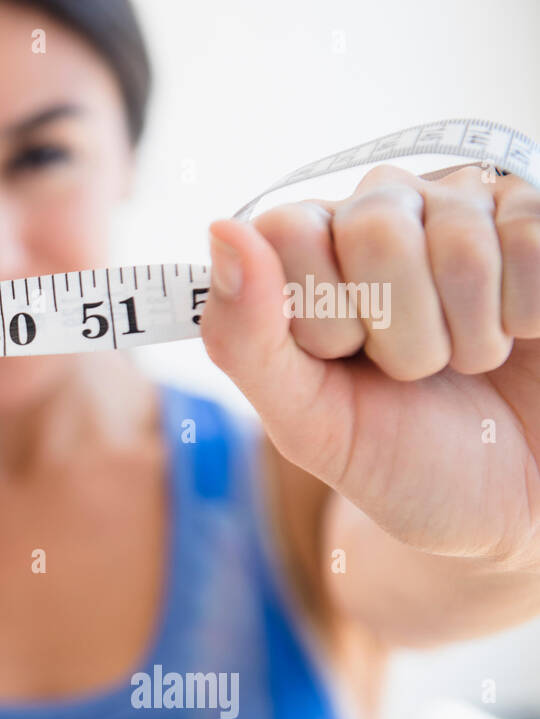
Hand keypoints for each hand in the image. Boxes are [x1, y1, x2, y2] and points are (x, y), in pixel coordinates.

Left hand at [201, 163, 539, 567]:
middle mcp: (378, 211)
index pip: (287, 230)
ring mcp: (462, 207)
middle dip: (398, 334)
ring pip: (461, 241)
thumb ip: (245, 338)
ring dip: (469, 336)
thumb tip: (222, 229)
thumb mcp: (306, 422)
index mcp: (304, 252)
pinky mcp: (533, 218)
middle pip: (374, 227)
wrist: (509, 499)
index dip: (319, 313)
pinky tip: (520, 334)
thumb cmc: (399, 458)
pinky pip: (531, 237)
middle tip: (411, 372)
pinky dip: (526, 315)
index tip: (341, 360)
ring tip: (468, 362)